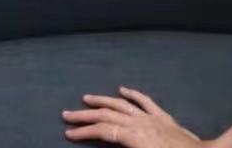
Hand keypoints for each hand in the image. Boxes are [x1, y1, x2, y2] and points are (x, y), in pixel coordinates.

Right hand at [62, 85, 208, 146]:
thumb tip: (109, 141)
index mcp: (136, 136)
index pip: (104, 131)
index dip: (85, 131)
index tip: (68, 132)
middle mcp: (141, 123)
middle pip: (108, 115)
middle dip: (86, 115)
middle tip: (67, 114)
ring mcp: (153, 118)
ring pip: (123, 105)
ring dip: (104, 101)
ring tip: (87, 99)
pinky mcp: (164, 117)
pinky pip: (145, 101)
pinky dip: (132, 94)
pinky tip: (122, 89)